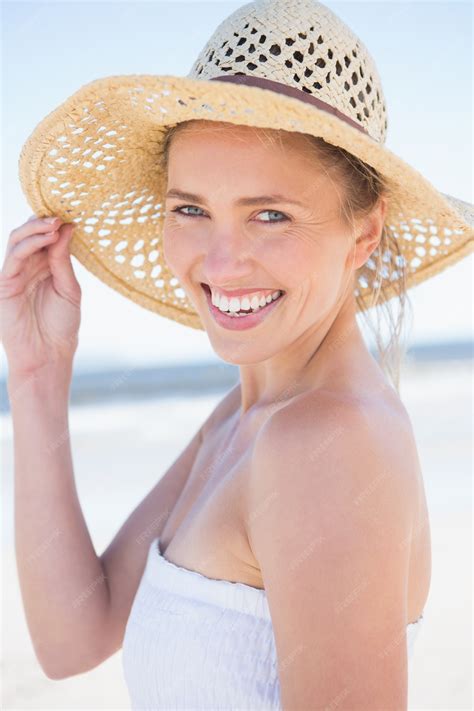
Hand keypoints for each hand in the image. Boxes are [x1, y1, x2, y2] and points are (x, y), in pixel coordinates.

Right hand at [0, 214, 81, 379]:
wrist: (49, 354)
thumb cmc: (61, 326)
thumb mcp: (69, 288)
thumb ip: (64, 260)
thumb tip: (67, 227)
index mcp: (44, 267)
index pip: (46, 237)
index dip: (56, 224)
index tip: (73, 213)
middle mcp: (28, 267)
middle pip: (29, 234)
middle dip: (44, 221)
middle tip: (62, 214)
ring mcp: (14, 274)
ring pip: (18, 240)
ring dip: (36, 229)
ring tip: (55, 224)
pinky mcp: (4, 283)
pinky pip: (14, 257)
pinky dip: (30, 244)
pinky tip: (47, 238)